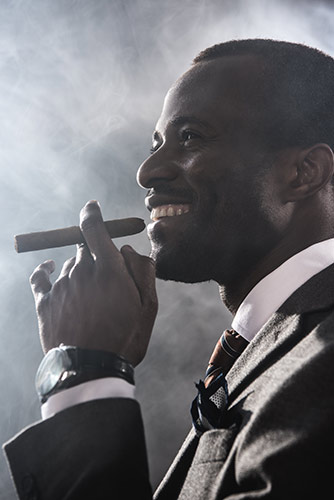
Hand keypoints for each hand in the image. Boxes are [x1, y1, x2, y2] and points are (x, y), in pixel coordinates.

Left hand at [30, 201, 157, 365]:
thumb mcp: (148, 306)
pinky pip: (40, 276)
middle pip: (83, 247)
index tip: (92, 207)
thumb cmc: (124, 337)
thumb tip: (127, 249)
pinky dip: (45, 269)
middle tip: (105, 272)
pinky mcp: (45, 302)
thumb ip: (142, 270)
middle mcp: (81, 270)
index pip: (94, 227)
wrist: (90, 369)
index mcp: (109, 268)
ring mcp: (61, 286)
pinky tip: (48, 267)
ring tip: (90, 294)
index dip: (92, 213)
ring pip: (68, 264)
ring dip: (79, 269)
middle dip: (94, 252)